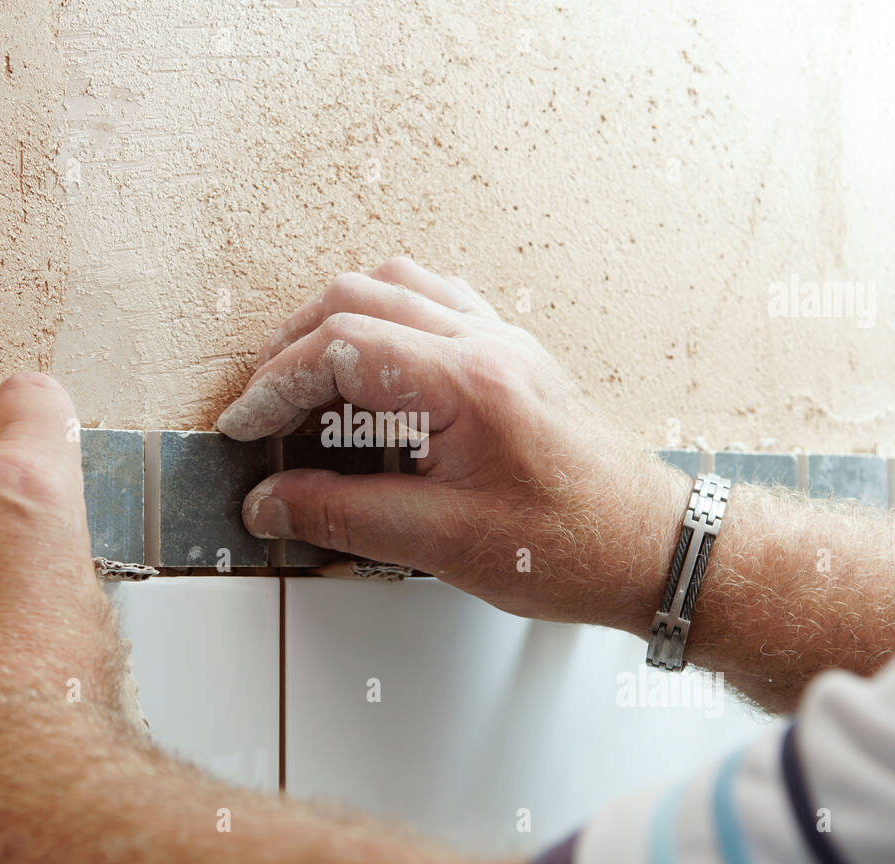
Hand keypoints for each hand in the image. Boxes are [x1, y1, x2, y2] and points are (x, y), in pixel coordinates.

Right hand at [218, 257, 687, 626]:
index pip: (341, 347)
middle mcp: (485, 343)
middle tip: (262, 406)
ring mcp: (501, 340)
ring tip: (301, 373)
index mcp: (467, 382)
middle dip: (291, 348)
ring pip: (395, 285)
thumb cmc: (570, 547)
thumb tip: (273, 504)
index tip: (246, 426)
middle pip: (358, 300)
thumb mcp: (443, 546)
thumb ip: (345, 518)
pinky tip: (371, 357)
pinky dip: (383, 317)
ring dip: (334, 320)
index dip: (275, 385)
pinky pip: (434, 299)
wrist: (649, 546)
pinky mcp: (510, 354)